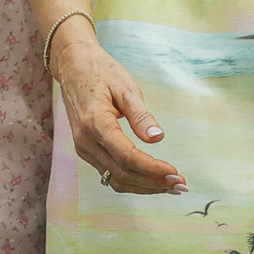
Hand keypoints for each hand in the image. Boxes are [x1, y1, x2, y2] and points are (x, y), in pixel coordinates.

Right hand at [51, 28, 184, 194]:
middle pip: (122, 174)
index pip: (126, 156)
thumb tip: (158, 139)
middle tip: (180, 184)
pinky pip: (110, 174)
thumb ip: (141, 115)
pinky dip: (133, 180)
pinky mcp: (87, 151)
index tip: (175, 173)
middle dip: (153, 183)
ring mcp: (84, 149)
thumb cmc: (101, 71)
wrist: (73, 67)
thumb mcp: (125, 86)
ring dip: (144, 186)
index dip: (152, 169)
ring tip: (171, 186)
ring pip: (115, 179)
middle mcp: (86, 142)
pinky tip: (151, 179)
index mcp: (95, 123)